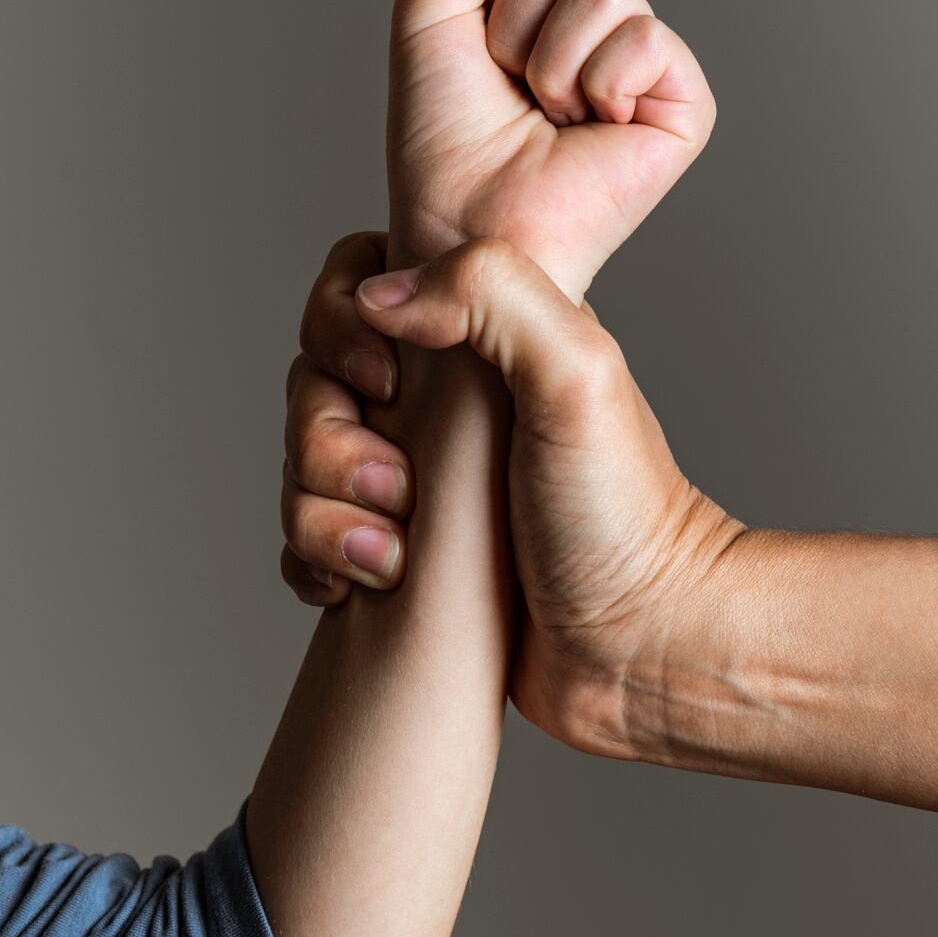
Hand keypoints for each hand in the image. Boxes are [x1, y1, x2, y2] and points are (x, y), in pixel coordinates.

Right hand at [281, 234, 739, 756]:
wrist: (636, 650)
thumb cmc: (621, 516)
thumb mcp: (578, 373)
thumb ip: (491, 293)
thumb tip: (379, 298)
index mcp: (480, 341)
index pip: (358, 286)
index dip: (341, 326)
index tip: (387, 383)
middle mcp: (440, 404)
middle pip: (313, 383)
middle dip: (327, 443)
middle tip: (402, 492)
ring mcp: (414, 482)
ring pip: (301, 465)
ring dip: (324, 514)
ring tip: (392, 559)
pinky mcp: (396, 553)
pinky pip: (308, 540)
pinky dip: (316, 560)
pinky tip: (357, 587)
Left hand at [387, 0, 714, 299]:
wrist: (466, 225)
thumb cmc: (443, 140)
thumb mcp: (429, 10)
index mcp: (546, 10)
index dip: (492, 1)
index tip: (483, 65)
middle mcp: (600, 33)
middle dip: (520, 30)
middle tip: (517, 97)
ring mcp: (645, 69)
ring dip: (554, 63)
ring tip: (551, 117)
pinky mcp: (685, 106)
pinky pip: (649, 38)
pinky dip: (602, 82)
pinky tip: (593, 128)